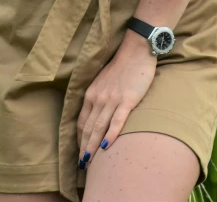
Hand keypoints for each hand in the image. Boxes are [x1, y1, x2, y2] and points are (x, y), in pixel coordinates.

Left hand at [76, 42, 156, 167]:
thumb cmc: (121, 67)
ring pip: (99, 128)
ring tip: (90, 163)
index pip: (82, 123)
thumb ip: (98, 97)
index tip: (80, 154)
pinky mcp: (127, 100)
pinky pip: (117, 120)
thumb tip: (96, 115)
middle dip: (84, 149)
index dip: (80, 140)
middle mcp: (98, 98)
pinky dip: (111, 135)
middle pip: (88, 129)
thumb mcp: (103, 82)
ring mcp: (112, 99)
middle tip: (83, 166)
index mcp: (91, 94)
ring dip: (93, 147)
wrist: (136, 51)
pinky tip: (107, 147)